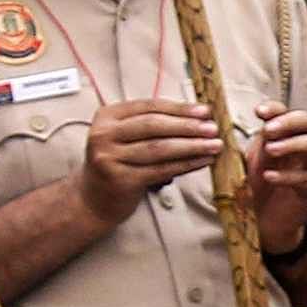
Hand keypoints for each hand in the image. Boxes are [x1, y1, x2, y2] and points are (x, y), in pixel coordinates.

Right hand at [74, 95, 222, 219]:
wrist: (92, 199)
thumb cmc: (117, 163)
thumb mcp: (125, 137)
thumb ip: (151, 125)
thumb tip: (197, 118)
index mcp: (107, 116)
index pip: (149, 107)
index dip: (179, 108)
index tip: (204, 111)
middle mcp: (104, 134)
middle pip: (154, 125)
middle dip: (187, 126)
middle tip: (213, 128)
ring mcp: (110, 157)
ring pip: (160, 148)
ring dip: (192, 146)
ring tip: (214, 145)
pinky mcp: (121, 180)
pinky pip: (161, 169)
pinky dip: (185, 165)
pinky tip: (202, 161)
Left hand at [247, 108, 306, 249]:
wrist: (263, 223)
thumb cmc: (253, 189)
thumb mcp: (242, 163)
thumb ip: (235, 146)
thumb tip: (213, 128)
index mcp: (280, 136)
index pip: (284, 112)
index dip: (274, 108)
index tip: (258, 112)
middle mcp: (298, 147)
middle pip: (306, 121)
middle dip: (287, 122)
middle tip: (268, 130)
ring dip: (292, 144)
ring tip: (271, 150)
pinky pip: (306, 177)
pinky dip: (287, 175)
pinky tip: (269, 177)